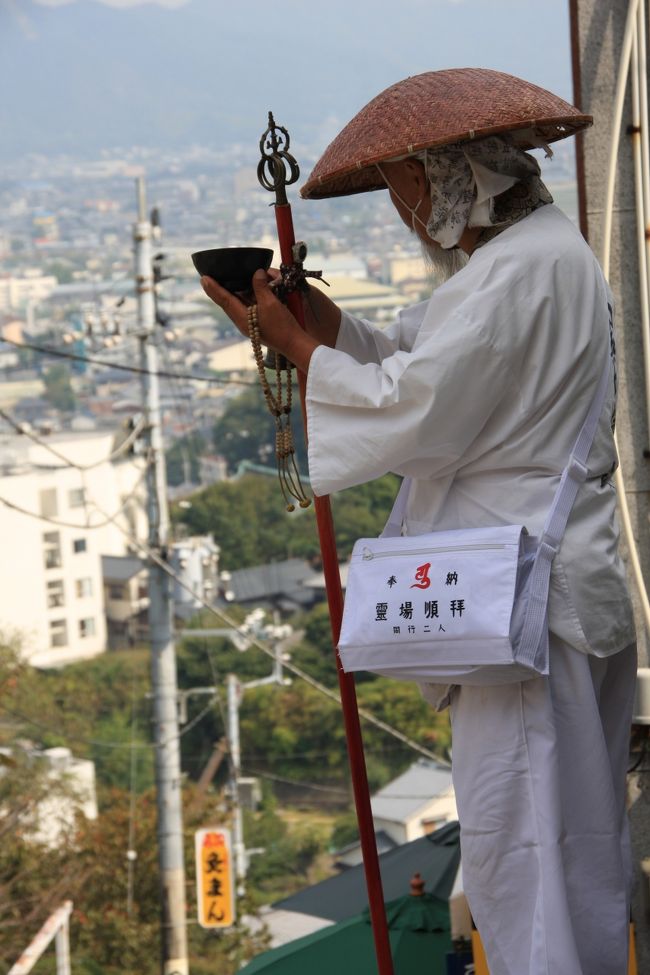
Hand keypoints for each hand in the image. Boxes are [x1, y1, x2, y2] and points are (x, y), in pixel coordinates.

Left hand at [201, 270, 318, 372]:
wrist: (294, 344)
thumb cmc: (282, 325)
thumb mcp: (271, 303)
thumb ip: (261, 287)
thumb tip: (256, 273)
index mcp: (241, 318)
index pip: (224, 300)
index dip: (213, 288)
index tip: (203, 278)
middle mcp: (242, 322)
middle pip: (227, 302)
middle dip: (218, 290)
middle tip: (208, 277)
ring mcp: (250, 324)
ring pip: (236, 305)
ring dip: (231, 293)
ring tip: (223, 281)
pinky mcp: (257, 324)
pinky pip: (246, 308)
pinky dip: (243, 297)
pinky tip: (244, 290)